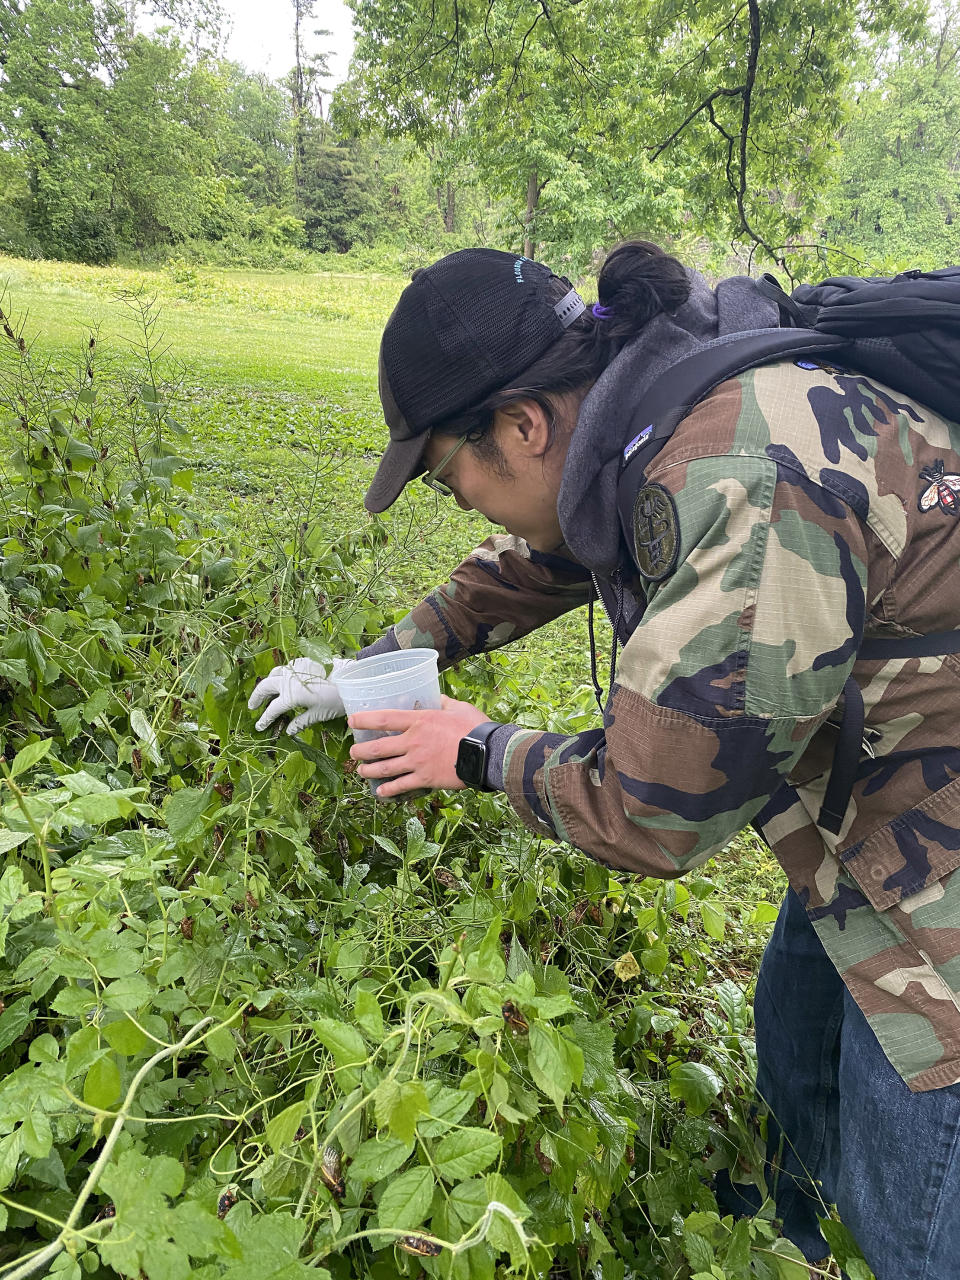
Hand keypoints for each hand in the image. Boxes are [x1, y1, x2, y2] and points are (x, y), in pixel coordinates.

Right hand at [248, 656, 352, 734]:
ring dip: (267, 684)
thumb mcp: (318, 714)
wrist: (350, 678)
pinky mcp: (302, 662)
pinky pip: (285, 668)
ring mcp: (294, 669)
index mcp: (290, 697)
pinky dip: (280, 675)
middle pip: (265, 687)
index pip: (272, 710)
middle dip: (257, 697)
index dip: (264, 719)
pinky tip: (285, 680)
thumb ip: (300, 722)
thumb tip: (288, 731)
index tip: (259, 726)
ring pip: (273, 674)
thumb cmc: (336, 699)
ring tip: (267, 692)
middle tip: (253, 706)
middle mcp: (288, 681)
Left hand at [348, 696, 490, 796]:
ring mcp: (417, 762)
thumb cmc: (474, 727)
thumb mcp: (458, 707)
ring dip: (368, 770)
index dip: (364, 719)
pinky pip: (401, 785)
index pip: (384, 719)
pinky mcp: (425, 779)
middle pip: (378, 747)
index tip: (351, 720)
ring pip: (384, 768)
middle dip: (360, 750)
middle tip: (353, 751)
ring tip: (360, 771)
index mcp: (419, 721)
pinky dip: (388, 789)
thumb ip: (443, 702)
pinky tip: (380, 792)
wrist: (487, 752)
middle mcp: (413, 741)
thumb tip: (437, 697)